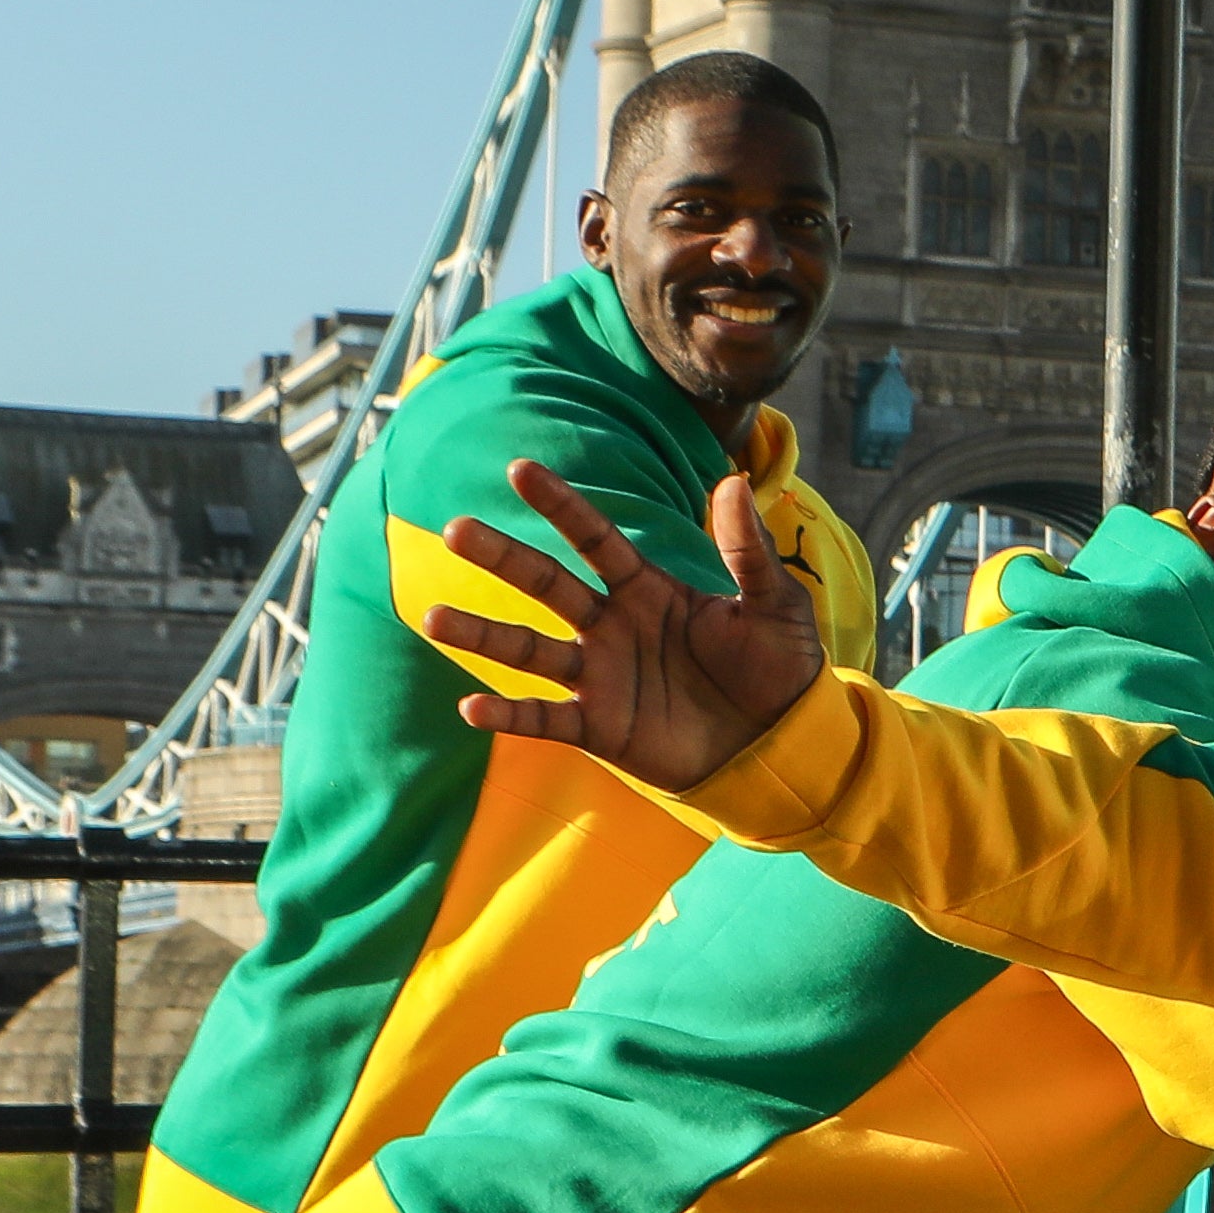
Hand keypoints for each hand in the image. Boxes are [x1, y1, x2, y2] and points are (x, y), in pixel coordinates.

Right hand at [435, 459, 827, 790]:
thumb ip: (748, 549)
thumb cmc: (778, 667)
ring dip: (482, 635)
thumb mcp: (773, 604)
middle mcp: (612, 626)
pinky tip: (470, 707)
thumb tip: (731, 480)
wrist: (782, 743)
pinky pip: (544, 718)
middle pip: (547, 585)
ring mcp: (600, 676)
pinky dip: (509, 716)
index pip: (595, 539)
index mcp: (648, 590)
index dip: (561, 506)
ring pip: (529, 650)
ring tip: (431, 618)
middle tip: (455, 530)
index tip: (520, 468)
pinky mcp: (600, 727)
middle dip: (503, 558)